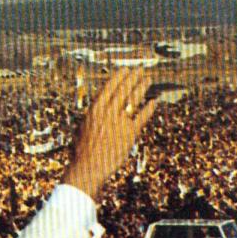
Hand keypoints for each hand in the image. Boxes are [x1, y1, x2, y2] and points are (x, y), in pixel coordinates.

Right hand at [63, 69, 155, 199]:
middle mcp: (108, 112)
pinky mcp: (130, 133)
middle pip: (124, 89)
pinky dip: (149, 108)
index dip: (119, 76)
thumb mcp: (83, 127)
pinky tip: (154, 102)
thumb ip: (92, 116)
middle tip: (141, 70)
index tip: (126, 70)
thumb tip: (97, 107)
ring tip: (148, 80)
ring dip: (142, 87)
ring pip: (134, 99)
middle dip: (133, 77)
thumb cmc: (83, 150)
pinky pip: (142, 116)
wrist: (88, 167)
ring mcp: (119, 122)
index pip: (109, 87)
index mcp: (95, 109)